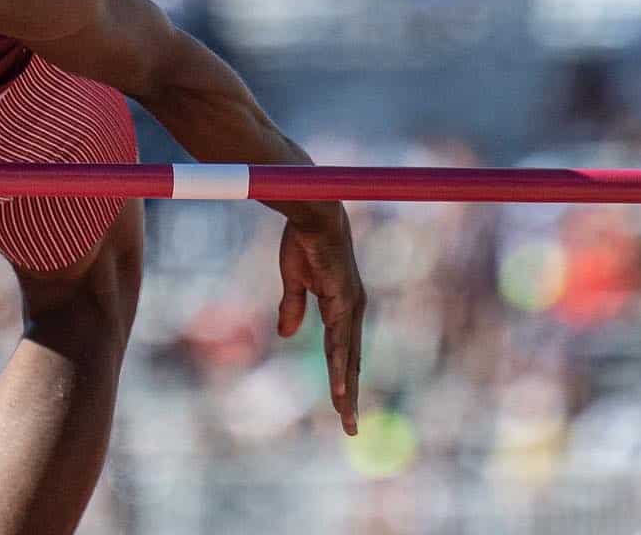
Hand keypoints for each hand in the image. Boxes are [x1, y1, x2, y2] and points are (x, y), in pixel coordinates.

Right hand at [276, 202, 365, 434]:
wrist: (313, 214)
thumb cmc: (304, 241)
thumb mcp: (294, 280)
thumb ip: (293, 307)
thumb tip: (288, 335)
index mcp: (342, 306)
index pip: (344, 350)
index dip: (343, 378)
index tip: (341, 404)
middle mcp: (352, 310)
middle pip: (351, 362)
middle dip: (349, 396)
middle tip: (350, 427)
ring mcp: (350, 307)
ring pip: (348, 359)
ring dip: (346, 391)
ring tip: (347, 419)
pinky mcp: (342, 302)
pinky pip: (340, 343)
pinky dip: (339, 368)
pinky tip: (339, 388)